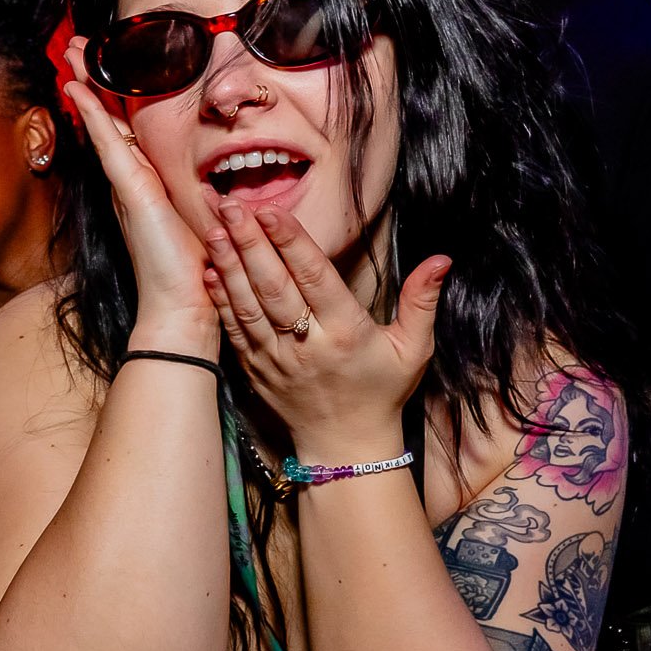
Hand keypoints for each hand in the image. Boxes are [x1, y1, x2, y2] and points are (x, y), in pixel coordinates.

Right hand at [60, 38, 217, 343]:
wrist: (185, 309)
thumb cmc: (196, 273)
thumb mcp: (203, 222)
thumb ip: (205, 199)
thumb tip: (221, 186)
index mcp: (147, 186)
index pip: (126, 132)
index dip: (113, 99)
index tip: (103, 69)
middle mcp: (131, 183)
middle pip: (107, 120)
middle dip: (92, 80)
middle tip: (74, 48)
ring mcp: (127, 186)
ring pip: (102, 125)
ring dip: (87, 85)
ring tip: (71, 52)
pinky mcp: (132, 192)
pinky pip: (108, 144)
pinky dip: (92, 115)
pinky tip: (79, 89)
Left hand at [202, 200, 447, 455]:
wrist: (345, 446)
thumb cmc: (382, 391)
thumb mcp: (414, 349)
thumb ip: (422, 302)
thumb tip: (442, 259)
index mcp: (346, 333)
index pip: (315, 279)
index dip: (292, 242)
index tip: (271, 210)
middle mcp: (307, 344)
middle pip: (274, 286)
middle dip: (250, 243)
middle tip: (229, 204)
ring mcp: (276, 359)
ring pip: (248, 305)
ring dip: (229, 265)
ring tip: (214, 228)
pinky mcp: (256, 369)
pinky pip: (234, 329)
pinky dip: (220, 299)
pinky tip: (208, 270)